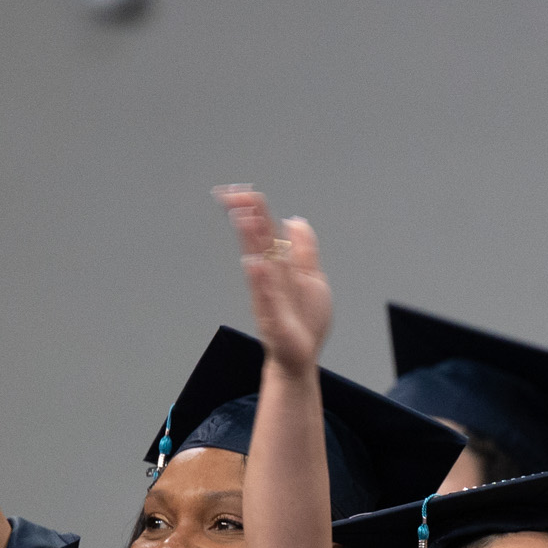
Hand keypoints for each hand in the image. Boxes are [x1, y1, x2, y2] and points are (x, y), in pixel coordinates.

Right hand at [216, 188, 331, 374]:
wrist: (298, 357)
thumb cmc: (304, 321)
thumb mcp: (312, 277)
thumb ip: (304, 249)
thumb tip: (295, 221)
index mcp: (279, 267)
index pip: (264, 231)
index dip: (253, 209)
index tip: (237, 190)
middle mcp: (270, 279)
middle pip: (259, 242)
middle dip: (248, 217)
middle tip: (234, 195)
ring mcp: (269, 298)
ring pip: (260, 263)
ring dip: (252, 241)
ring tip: (244, 219)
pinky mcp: (274, 318)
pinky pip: (265, 296)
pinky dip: (261, 281)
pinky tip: (256, 264)